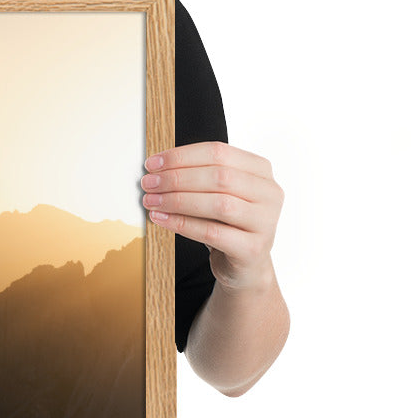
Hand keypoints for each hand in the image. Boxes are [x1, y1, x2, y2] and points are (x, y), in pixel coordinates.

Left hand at [140, 141, 283, 291]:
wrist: (245, 264)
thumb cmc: (227, 224)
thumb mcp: (216, 194)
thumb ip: (196, 177)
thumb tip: (156, 169)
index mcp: (260, 170)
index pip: (218, 152)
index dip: (181, 156)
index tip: (152, 163)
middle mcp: (269, 193)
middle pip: (219, 176)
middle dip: (177, 178)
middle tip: (148, 183)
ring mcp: (265, 222)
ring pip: (218, 204)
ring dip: (178, 200)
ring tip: (151, 201)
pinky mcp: (253, 249)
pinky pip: (212, 233)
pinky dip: (182, 224)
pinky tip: (162, 219)